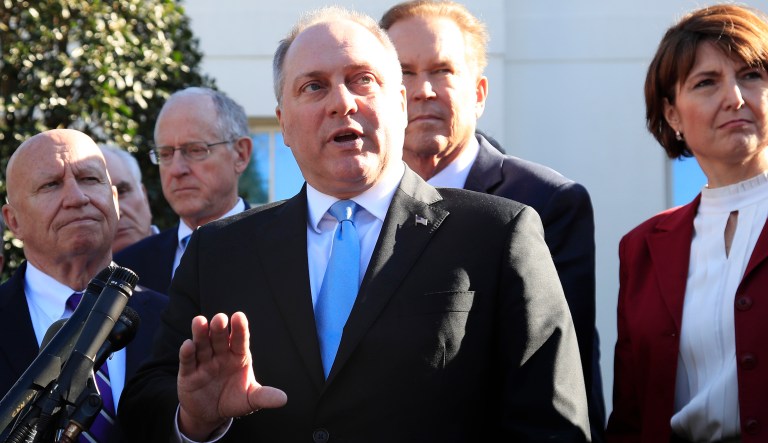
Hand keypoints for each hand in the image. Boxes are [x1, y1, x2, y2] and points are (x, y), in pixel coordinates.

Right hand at [177, 311, 286, 439]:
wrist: (211, 414)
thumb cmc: (234, 400)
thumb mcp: (250, 400)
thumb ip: (264, 396)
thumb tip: (283, 399)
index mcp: (238, 356)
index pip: (240, 340)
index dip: (239, 329)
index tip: (239, 317)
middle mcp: (221, 355)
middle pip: (220, 339)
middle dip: (219, 328)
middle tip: (220, 318)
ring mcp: (204, 362)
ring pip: (202, 345)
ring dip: (200, 334)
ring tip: (199, 322)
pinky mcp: (188, 373)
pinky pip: (187, 361)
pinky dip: (187, 352)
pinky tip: (188, 344)